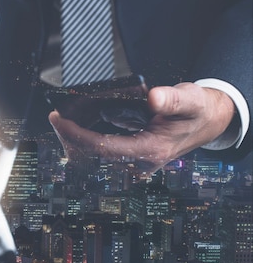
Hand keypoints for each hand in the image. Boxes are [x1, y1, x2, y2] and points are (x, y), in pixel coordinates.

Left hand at [48, 83, 235, 172]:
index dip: (75, 134)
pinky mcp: (125, 162)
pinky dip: (82, 140)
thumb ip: (172, 99)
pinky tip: (77, 125)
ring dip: (73, 140)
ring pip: (89, 160)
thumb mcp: (190, 100)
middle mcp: (137, 165)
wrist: (205, 124)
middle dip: (68, 136)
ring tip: (64, 118)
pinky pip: (95, 156)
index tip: (58, 119)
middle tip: (57, 114)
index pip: (101, 148)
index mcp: (149, 152)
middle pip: (89, 157)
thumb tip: (152, 96)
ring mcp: (130, 166)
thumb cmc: (197, 111)